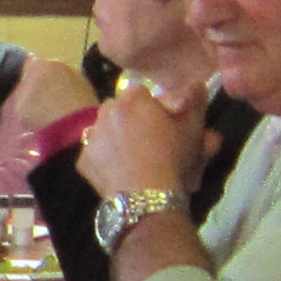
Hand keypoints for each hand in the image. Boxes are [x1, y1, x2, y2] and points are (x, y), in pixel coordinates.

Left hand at [84, 82, 196, 206]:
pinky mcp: (83, 161)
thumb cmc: (173, 158)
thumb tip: (197, 84)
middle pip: (117, 107)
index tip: (160, 122)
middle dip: (129, 118)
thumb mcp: (193, 129)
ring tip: (130, 155)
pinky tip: (118, 171)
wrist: (148, 196)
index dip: (151, 106)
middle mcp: (107, 112)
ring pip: (102, 129)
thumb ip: (196, 101)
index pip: (140, 92)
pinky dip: (103, 159)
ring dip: (113, 136)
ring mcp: (92, 136)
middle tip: (145, 139)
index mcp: (134, 99)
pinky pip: (93, 154)